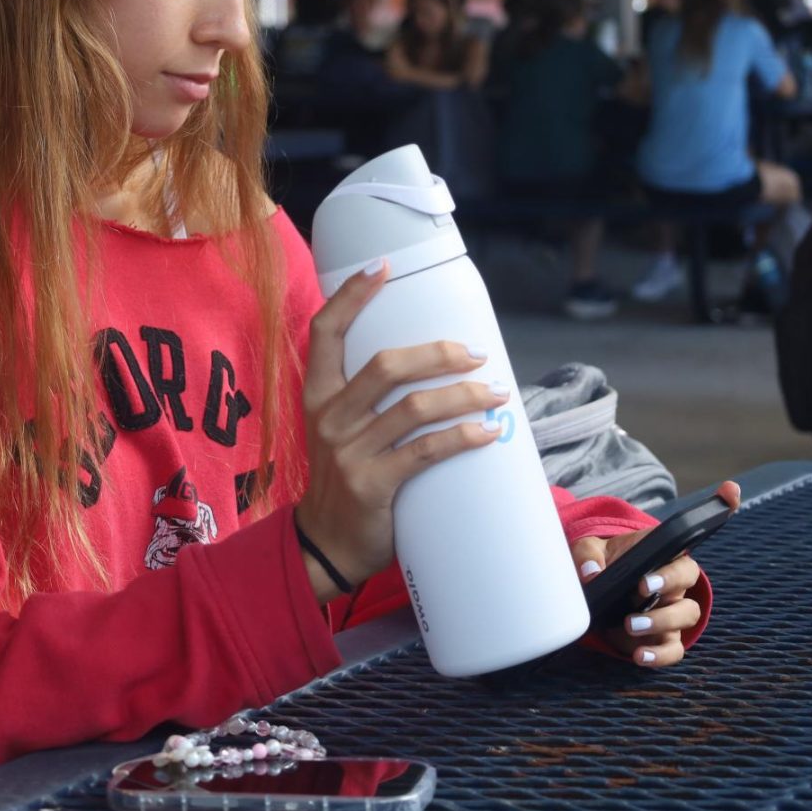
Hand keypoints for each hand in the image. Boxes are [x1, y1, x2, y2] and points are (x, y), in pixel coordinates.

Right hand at [295, 259, 508, 603]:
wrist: (326, 543)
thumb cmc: (342, 477)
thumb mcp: (336, 428)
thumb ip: (362, 396)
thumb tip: (426, 360)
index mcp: (316, 395)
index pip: (326, 331)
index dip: (351, 295)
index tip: (383, 267)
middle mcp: (328, 417)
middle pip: (386, 365)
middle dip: (439, 353)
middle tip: (476, 355)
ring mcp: (348, 451)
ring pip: (414, 407)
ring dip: (464, 395)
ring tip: (495, 394)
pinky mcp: (373, 484)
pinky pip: (425, 451)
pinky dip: (462, 437)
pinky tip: (486, 432)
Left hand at [571, 481, 740, 666]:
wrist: (595, 597)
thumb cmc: (599, 564)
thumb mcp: (588, 552)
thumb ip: (587, 556)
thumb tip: (590, 574)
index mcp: (661, 549)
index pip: (691, 532)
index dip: (720, 508)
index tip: (730, 490)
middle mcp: (674, 579)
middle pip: (686, 578)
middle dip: (666, 583)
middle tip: (639, 589)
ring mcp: (672, 609)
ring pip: (684, 616)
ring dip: (660, 622)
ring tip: (631, 625)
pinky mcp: (663, 638)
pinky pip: (672, 649)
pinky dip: (657, 655)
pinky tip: (638, 656)